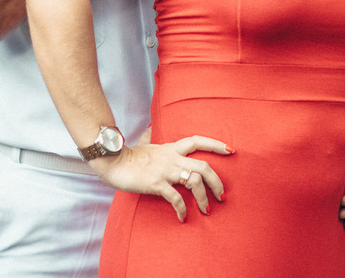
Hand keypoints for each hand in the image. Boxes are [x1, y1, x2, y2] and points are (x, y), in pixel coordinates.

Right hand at [93, 135, 231, 221]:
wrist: (113, 161)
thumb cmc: (128, 155)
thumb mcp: (143, 142)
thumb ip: (149, 136)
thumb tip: (149, 127)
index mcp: (171, 148)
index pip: (198, 141)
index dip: (216, 144)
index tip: (231, 150)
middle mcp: (172, 158)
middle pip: (203, 166)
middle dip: (217, 181)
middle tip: (222, 195)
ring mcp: (165, 170)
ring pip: (194, 181)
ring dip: (204, 198)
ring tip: (207, 210)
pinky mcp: (157, 183)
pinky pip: (176, 198)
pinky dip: (182, 209)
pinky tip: (183, 217)